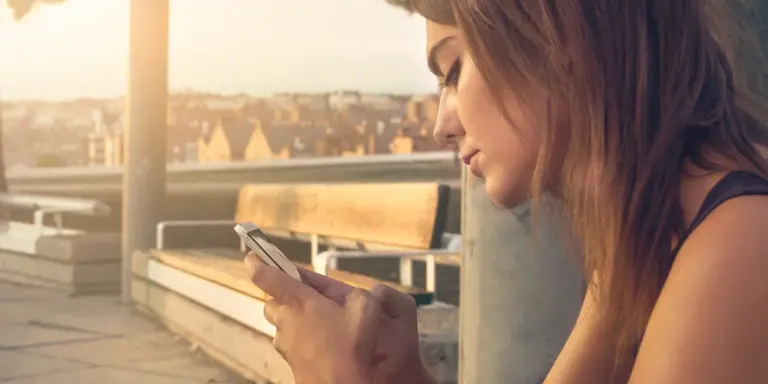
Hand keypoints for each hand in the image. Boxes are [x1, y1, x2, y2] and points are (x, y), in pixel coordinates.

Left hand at [244, 253, 434, 383]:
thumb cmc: (352, 348)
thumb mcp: (366, 309)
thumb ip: (358, 294)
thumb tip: (357, 295)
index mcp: (300, 302)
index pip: (268, 277)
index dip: (258, 264)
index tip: (252, 256)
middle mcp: (287, 321)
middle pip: (272, 302)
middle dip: (284, 296)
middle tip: (307, 298)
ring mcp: (286, 344)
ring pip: (281, 325)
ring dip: (294, 320)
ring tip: (320, 324)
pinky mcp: (290, 361)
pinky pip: (291, 344)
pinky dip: (301, 340)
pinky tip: (323, 344)